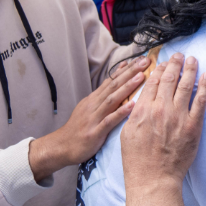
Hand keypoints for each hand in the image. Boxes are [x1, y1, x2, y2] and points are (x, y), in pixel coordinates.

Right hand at [29, 56, 149, 182]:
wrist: (60, 146)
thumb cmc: (78, 128)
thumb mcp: (88, 108)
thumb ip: (102, 97)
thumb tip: (115, 85)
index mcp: (94, 99)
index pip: (112, 80)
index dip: (126, 69)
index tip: (139, 59)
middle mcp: (94, 104)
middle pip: (114, 85)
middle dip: (130, 72)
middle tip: (145, 61)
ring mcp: (94, 117)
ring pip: (112, 99)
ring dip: (127, 87)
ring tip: (141, 77)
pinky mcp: (95, 132)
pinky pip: (109, 120)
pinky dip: (121, 112)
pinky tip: (132, 106)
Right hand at [121, 53, 205, 189]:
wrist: (153, 179)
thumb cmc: (138, 160)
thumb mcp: (127, 133)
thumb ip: (134, 114)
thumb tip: (140, 101)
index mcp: (142, 110)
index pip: (152, 82)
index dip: (159, 69)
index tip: (163, 63)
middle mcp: (160, 109)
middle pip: (169, 79)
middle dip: (175, 63)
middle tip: (180, 55)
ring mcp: (178, 116)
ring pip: (186, 85)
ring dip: (190, 69)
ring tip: (193, 60)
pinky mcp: (193, 125)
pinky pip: (201, 100)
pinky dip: (205, 86)